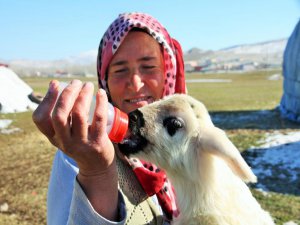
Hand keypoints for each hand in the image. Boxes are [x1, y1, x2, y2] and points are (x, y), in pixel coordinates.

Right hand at [32, 80, 118, 219]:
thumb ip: (60, 115)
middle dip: (67, 94)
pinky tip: (101, 93)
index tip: (55, 84)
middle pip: (59, 114)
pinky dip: (100, 103)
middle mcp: (64, 141)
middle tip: (76, 82)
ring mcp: (81, 143)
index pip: (41, 119)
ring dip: (83, 95)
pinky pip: (98, 118)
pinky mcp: (98, 142)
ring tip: (88, 85)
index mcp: (53, 137)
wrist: (96, 167)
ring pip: (79, 114)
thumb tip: (57, 85)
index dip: (46, 99)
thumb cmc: (80, 143)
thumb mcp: (64, 134)